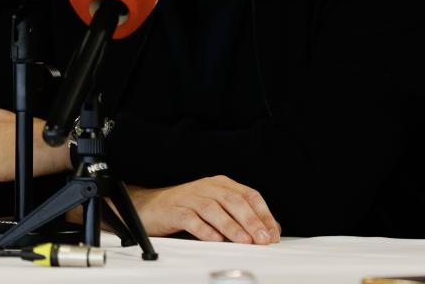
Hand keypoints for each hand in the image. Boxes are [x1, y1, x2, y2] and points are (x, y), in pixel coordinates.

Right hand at [126, 175, 280, 243]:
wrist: (151, 206)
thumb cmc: (187, 207)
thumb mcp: (217, 206)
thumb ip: (241, 215)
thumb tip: (270, 228)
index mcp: (221, 184)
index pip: (248, 194)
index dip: (263, 213)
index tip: (272, 232)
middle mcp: (207, 187)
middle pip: (233, 200)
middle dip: (251, 220)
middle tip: (262, 239)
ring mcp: (190, 197)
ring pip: (214, 209)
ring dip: (231, 226)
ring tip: (244, 241)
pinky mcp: (175, 210)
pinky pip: (191, 219)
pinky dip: (205, 230)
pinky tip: (215, 240)